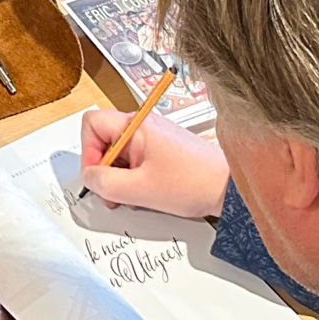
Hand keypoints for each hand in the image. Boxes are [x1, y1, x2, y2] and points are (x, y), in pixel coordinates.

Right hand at [78, 107, 230, 217]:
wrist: (230, 189)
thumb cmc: (195, 183)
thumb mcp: (140, 189)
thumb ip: (105, 183)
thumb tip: (89, 178)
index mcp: (136, 125)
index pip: (92, 124)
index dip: (87, 151)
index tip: (98, 174)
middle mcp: (144, 126)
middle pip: (105, 141)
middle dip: (106, 170)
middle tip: (115, 193)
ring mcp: (155, 137)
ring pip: (120, 154)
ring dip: (121, 178)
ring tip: (137, 195)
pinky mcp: (163, 150)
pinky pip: (137, 161)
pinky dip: (136, 179)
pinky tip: (148, 193)